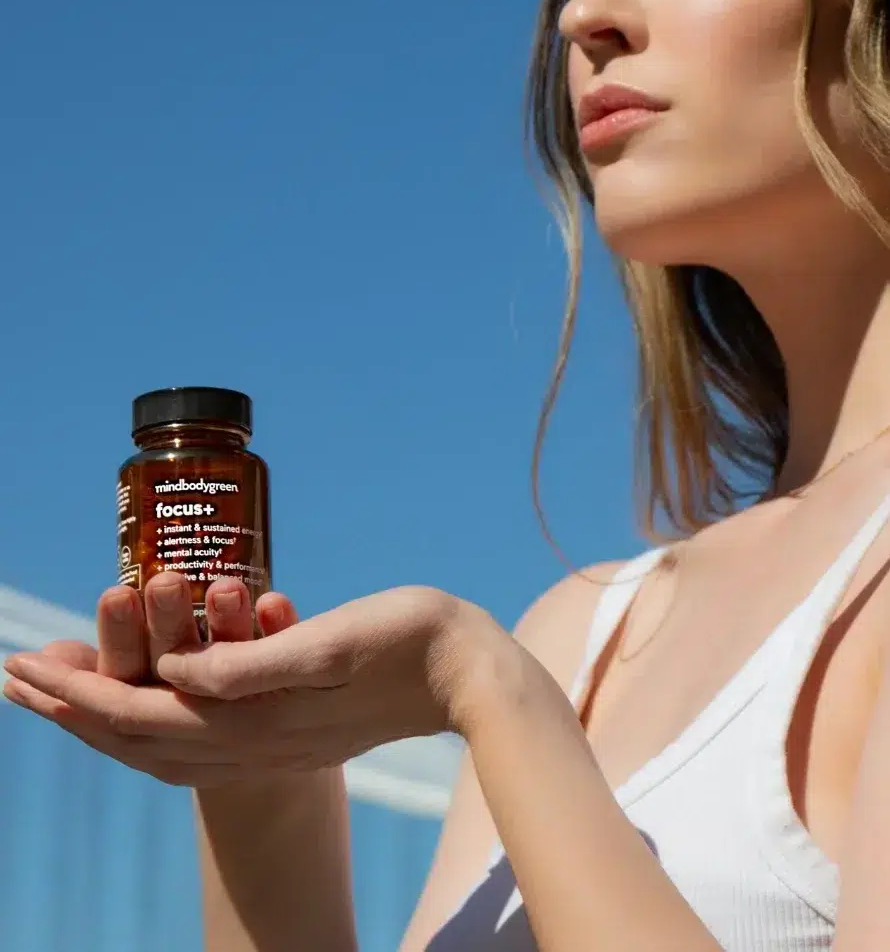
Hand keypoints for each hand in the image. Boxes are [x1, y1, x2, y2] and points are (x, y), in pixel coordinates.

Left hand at [2, 574, 494, 787]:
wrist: (470, 674)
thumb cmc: (407, 639)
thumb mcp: (331, 641)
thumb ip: (251, 666)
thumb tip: (175, 676)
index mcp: (258, 721)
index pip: (141, 716)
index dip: (76, 694)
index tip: (24, 663)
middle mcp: (256, 742)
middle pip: (139, 738)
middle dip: (72, 709)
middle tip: (17, 676)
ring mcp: (273, 742)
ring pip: (163, 743)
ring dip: (103, 716)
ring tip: (61, 690)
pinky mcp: (289, 730)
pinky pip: (196, 740)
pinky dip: (150, 723)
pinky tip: (146, 701)